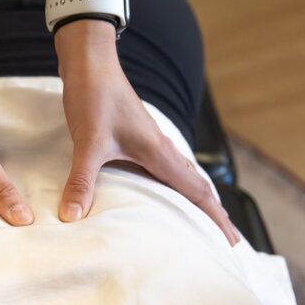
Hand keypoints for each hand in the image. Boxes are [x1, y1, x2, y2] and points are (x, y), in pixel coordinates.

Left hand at [54, 20, 239, 245]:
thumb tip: (71, 217)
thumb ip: (81, 181)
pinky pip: (166, 169)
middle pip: (197, 187)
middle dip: (214, 215)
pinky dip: (175, 186)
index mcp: (159, 153)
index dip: (216, 218)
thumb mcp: (88, 142)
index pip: (197, 192)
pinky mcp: (137, 138)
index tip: (233, 243)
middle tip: (228, 242)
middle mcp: (161, 149)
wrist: (90, 61)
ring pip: (183, 177)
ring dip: (196, 200)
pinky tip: (164, 192)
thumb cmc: (94, 96)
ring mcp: (151, 143)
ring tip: (202, 222)